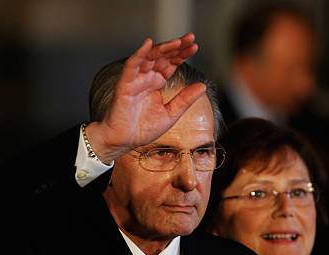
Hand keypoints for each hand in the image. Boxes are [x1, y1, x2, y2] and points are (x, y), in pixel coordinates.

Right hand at [85, 33, 205, 163]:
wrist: (124, 141)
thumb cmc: (143, 129)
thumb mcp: (171, 114)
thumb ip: (185, 100)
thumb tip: (203, 86)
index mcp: (157, 83)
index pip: (171, 63)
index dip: (182, 54)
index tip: (195, 47)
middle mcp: (147, 78)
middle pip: (162, 56)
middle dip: (176, 46)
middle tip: (190, 38)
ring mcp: (136, 79)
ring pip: (149, 57)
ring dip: (163, 48)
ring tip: (178, 42)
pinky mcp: (125, 85)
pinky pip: (131, 65)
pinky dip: (139, 54)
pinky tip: (148, 44)